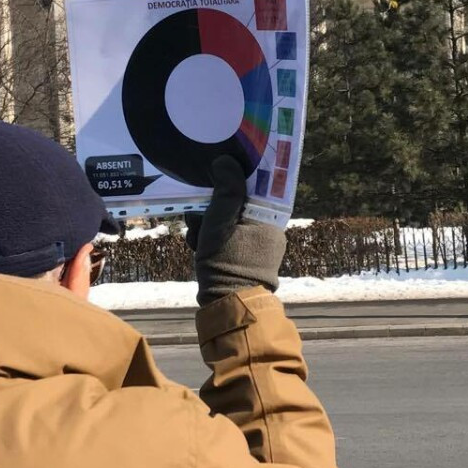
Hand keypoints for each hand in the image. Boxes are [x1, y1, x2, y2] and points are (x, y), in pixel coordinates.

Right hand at [184, 155, 284, 306]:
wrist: (228, 307)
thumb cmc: (226, 264)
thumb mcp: (221, 222)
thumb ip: (225, 190)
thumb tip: (226, 161)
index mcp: (270, 218)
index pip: (254, 188)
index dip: (232, 180)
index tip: (214, 175)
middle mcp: (268, 231)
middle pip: (236, 205)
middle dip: (211, 210)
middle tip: (197, 217)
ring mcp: (258, 247)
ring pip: (227, 223)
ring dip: (206, 227)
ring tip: (196, 239)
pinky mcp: (246, 260)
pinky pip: (227, 240)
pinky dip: (211, 241)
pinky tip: (198, 248)